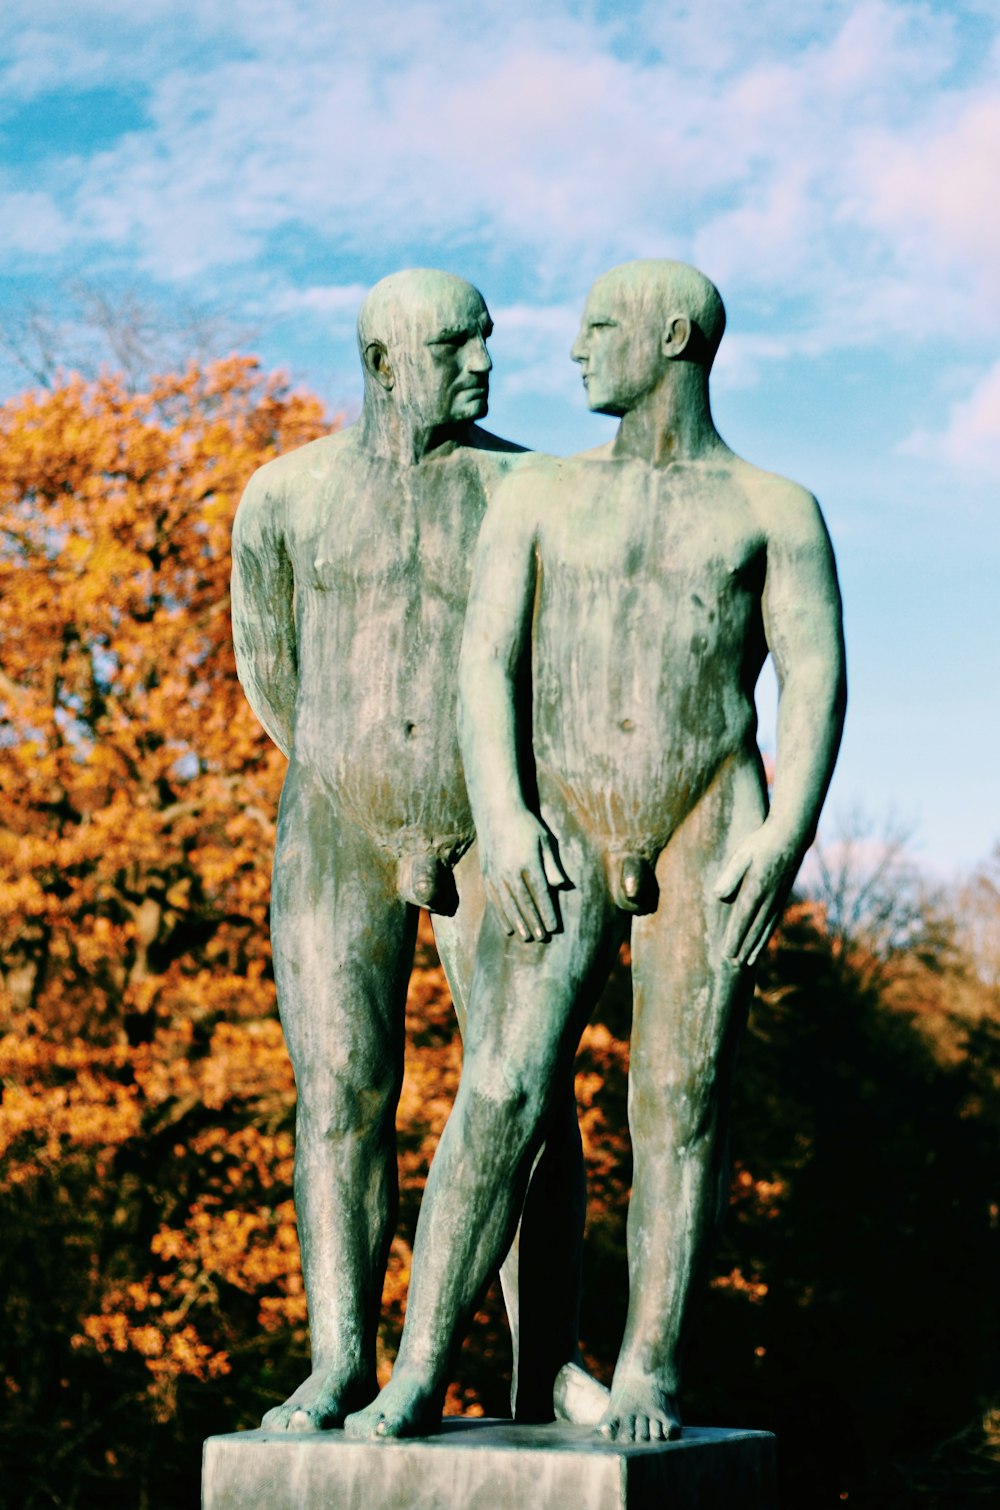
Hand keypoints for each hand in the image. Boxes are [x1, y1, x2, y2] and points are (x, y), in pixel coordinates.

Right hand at [481, 810, 567, 942]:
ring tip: (526, 937)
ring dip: (517, 923)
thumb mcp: (545, 840)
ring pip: (507, 905)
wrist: (496, 811)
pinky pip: (494, 900)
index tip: (554, 928)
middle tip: (542, 938)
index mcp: (528, 863)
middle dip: (533, 922)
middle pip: (524, 903)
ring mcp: (495, 874)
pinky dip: (501, 915)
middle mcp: (510, 871)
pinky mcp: (486, 875)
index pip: (540, 893)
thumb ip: (552, 864)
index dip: (547, 912)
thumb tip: (561, 886)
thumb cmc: (527, 825)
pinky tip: (507, 927)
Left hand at [714, 824, 800, 967]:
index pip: (741, 920)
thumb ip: (730, 876)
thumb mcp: (742, 855)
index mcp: (755, 890)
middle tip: (734, 966)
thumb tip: (718, 896)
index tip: (727, 955)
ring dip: (757, 946)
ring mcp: (778, 898)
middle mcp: (768, 898)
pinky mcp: (783, 894)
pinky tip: (764, 939)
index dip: (734, 939)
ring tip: (749, 962)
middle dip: (743, 948)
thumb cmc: (762, 842)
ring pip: (766, 928)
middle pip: (754, 929)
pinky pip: (774, 920)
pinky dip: (767, 934)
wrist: (792, 834)